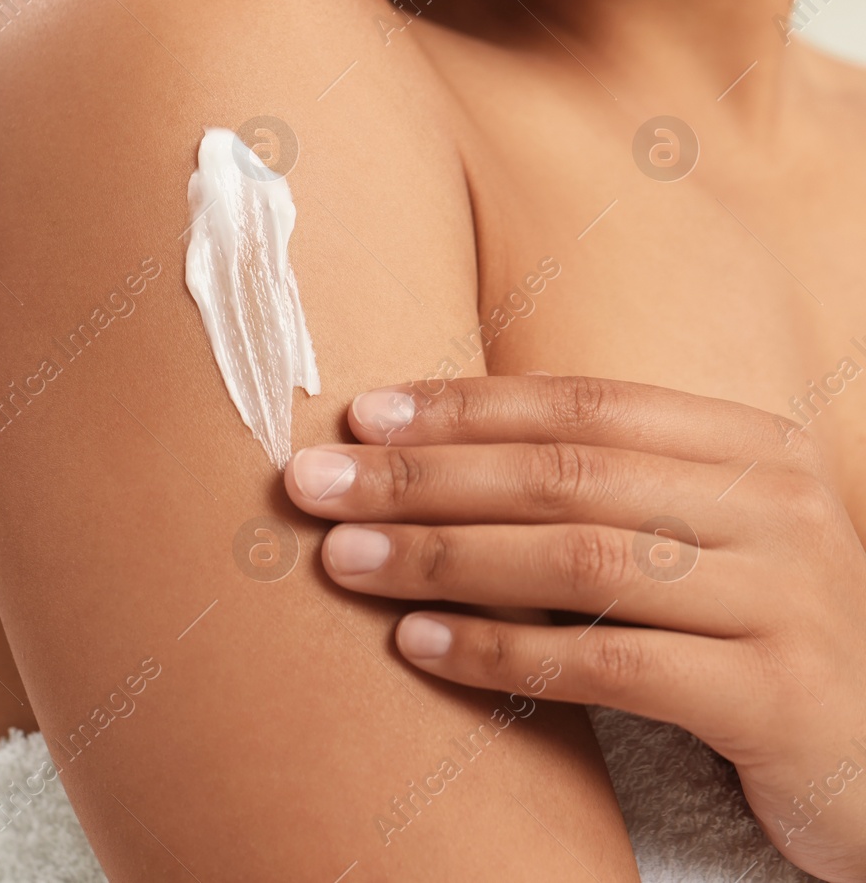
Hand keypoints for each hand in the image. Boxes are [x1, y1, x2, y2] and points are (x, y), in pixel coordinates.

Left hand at [284, 375, 865, 882]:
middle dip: (423, 478)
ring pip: (577, 561)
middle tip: (314, 486)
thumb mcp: (694, 540)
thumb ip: (597, 493)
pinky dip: (502, 653)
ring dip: (441, 557)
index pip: (582, 405)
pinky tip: (418, 646)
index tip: (358, 417)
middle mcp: (776, 508)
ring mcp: (788, 598)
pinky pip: (609, 665)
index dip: (462, 408)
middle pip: (564, 475)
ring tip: (343, 560)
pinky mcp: (778, 696)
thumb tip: (418, 458)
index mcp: (751, 448)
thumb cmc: (751, 634)